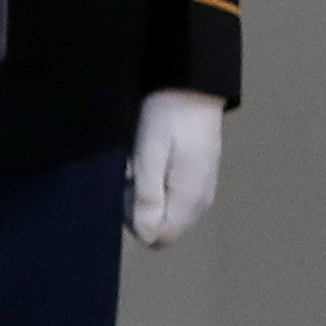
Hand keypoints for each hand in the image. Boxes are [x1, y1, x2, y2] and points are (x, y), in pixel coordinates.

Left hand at [128, 88, 224, 248]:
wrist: (189, 88)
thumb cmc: (168, 117)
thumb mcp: (149, 156)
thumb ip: (147, 197)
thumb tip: (146, 234)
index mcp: (190, 198)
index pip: (159, 237)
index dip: (134, 222)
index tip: (126, 193)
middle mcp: (200, 200)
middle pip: (161, 229)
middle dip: (137, 213)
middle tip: (130, 179)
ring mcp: (200, 190)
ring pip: (163, 215)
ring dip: (143, 200)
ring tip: (138, 169)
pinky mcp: (195, 180)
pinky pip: (169, 200)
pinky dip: (152, 189)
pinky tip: (147, 166)